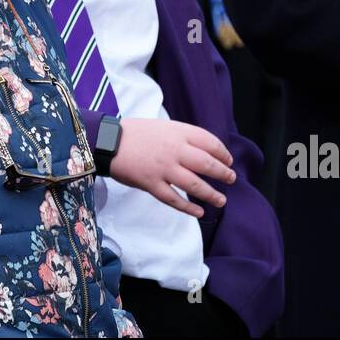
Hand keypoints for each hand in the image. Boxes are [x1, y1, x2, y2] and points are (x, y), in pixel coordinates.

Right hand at [106, 118, 236, 218]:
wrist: (108, 141)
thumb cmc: (135, 132)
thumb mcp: (163, 126)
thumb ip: (182, 137)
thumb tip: (203, 150)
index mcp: (178, 133)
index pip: (210, 142)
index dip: (223, 153)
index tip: (228, 160)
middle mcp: (175, 150)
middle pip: (207, 164)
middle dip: (223, 174)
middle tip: (231, 179)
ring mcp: (164, 169)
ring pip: (195, 184)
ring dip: (211, 194)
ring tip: (221, 200)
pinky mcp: (152, 184)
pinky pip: (174, 199)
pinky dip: (189, 207)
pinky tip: (199, 212)